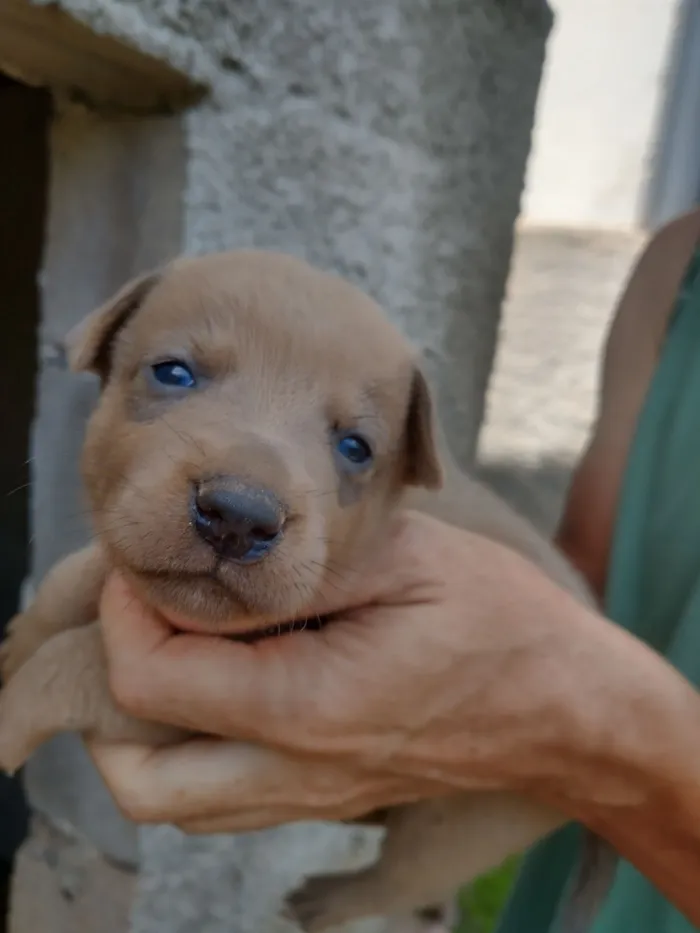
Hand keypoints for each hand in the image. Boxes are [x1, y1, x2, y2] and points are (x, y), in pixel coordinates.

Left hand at [90, 510, 635, 833]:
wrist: (568, 710)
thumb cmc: (501, 624)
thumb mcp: (405, 559)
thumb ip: (300, 566)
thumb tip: (215, 560)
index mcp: (311, 706)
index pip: (153, 682)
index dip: (124, 616)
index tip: (145, 567)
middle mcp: (298, 771)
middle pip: (138, 781)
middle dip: (107, 695)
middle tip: (138, 619)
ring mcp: (309, 797)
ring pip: (171, 805)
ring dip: (142, 731)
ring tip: (169, 650)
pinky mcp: (322, 798)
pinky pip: (218, 801)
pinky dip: (186, 751)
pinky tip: (218, 685)